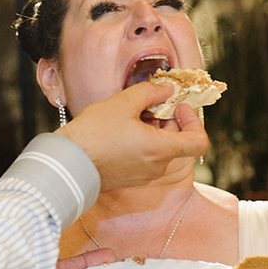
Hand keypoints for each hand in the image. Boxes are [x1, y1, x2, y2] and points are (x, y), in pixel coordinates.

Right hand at [56, 81, 209, 190]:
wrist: (67, 164)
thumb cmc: (94, 134)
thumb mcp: (123, 103)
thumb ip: (151, 92)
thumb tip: (168, 89)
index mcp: (161, 149)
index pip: (199, 142)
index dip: (194, 121)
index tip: (177, 106)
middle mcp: (157, 167)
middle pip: (179, 142)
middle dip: (168, 121)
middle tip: (148, 105)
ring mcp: (145, 176)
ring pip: (162, 150)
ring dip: (154, 131)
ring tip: (130, 116)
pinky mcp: (131, 179)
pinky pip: (147, 159)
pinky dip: (143, 143)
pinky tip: (121, 130)